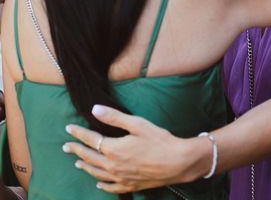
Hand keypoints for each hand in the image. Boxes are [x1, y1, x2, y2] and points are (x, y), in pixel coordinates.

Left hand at [63, 105, 209, 193]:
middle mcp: (112, 166)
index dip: (79, 133)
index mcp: (113, 149)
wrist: (178, 162)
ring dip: (85, 166)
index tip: (69, 128)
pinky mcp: (130, 185)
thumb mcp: (138, 124)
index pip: (90, 139)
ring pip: (96, 173)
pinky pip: (110, 187)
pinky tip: (98, 182)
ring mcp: (120, 177)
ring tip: (77, 162)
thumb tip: (94, 109)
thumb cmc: (160, 141)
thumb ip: (114, 117)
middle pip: (89, 157)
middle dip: (76, 150)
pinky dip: (101, 184)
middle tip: (66, 146)